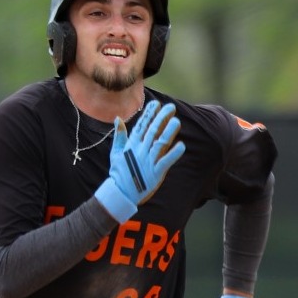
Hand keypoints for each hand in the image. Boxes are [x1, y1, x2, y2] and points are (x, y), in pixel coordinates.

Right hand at [93, 99, 185, 221]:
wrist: (120, 194)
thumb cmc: (119, 173)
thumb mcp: (116, 152)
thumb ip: (119, 135)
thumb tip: (118, 118)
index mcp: (132, 145)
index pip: (141, 126)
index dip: (149, 114)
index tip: (157, 103)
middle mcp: (140, 151)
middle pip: (153, 131)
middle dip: (162, 118)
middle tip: (171, 107)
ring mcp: (148, 162)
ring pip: (160, 143)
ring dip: (169, 132)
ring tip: (177, 121)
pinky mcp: (155, 173)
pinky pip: (166, 162)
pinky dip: (173, 154)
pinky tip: (181, 145)